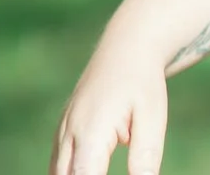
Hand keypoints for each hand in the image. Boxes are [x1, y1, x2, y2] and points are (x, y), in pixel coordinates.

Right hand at [52, 44, 168, 174]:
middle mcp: (69, 133)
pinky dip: (68, 174)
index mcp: (91, 132)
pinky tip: (89, 171)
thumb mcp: (152, 120)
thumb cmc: (143, 84)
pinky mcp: (63, 129)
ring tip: (100, 167)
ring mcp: (62, 130)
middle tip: (104, 171)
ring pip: (57, 174)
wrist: (126, 47)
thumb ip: (145, 158)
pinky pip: (58, 164)